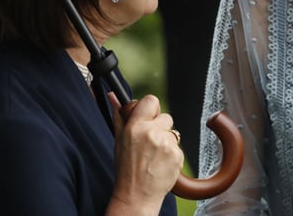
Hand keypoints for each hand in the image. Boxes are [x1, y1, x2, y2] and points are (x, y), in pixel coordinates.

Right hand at [107, 93, 183, 215]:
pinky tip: (160, 163)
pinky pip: (178, 146)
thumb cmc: (126, 168)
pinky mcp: (178, 155)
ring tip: (153, 156)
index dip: (150, 108)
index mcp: (136, 127)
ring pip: (172, 132)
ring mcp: (167, 144)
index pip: (151, 100)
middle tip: (149, 143)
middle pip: (166, 116)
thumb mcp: (118, 140)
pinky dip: (171, 153)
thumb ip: (119, 116)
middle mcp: (152, 133)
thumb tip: (114, 96)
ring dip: (165, 141)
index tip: (147, 117)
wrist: (137, 195)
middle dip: (159, 127)